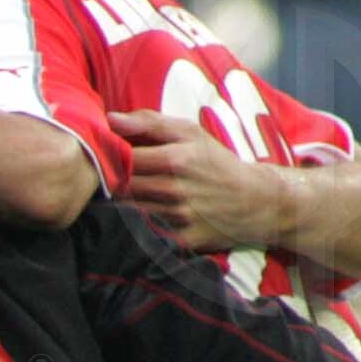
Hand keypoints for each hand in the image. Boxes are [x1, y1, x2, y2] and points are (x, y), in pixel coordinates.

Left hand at [111, 110, 283, 256]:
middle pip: (118, 188)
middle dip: (109, 183)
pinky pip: (141, 236)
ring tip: (120, 197)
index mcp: (175, 159)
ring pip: (125, 213)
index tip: (105, 158)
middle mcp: (174, 190)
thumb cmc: (214, 162)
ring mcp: (176, 219)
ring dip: (117, 206)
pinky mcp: (178, 242)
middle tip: (106, 180)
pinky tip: (133, 220)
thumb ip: (149, 123)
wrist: (255, 201)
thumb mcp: (190, 133)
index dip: (107, 158)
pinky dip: (132, 227)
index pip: (121, 159)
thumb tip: (110, 119)